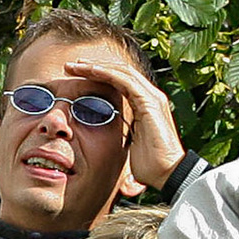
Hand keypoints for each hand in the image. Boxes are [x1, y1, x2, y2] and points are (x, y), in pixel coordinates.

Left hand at [64, 58, 184, 190]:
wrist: (167, 173)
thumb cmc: (149, 164)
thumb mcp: (127, 144)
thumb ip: (118, 134)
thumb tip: (101, 141)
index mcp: (144, 105)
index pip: (119, 82)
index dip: (97, 76)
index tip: (75, 77)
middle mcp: (149, 96)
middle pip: (119, 73)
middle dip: (93, 67)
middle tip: (70, 66)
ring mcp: (151, 97)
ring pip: (121, 72)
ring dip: (96, 67)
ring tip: (75, 66)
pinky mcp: (150, 102)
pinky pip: (126, 81)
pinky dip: (107, 74)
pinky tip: (90, 71)